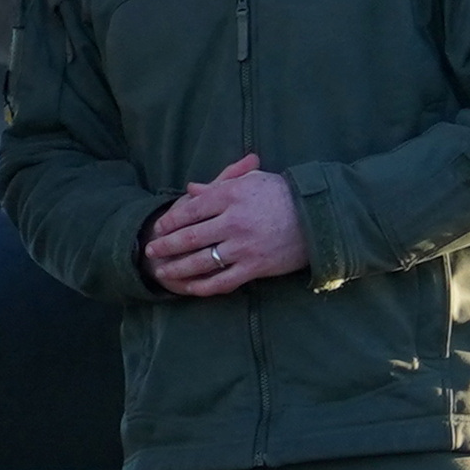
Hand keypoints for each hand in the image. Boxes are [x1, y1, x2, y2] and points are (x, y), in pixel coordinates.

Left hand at [143, 153, 308, 297]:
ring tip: (162, 271)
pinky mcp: (255, 267)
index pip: (191, 209)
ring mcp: (243, 246)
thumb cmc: (282, 193)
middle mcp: (233, 221)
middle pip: (190, 236)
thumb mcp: (250, 181)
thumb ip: (218, 184)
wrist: (318, 217)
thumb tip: (191, 189)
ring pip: (201, 261)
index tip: (159, 226)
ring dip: (177, 267)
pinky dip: (204, 286)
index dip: (171, 220)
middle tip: (151, 250)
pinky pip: (223, 280)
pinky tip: (191, 288)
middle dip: (166, 245)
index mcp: (231, 196)